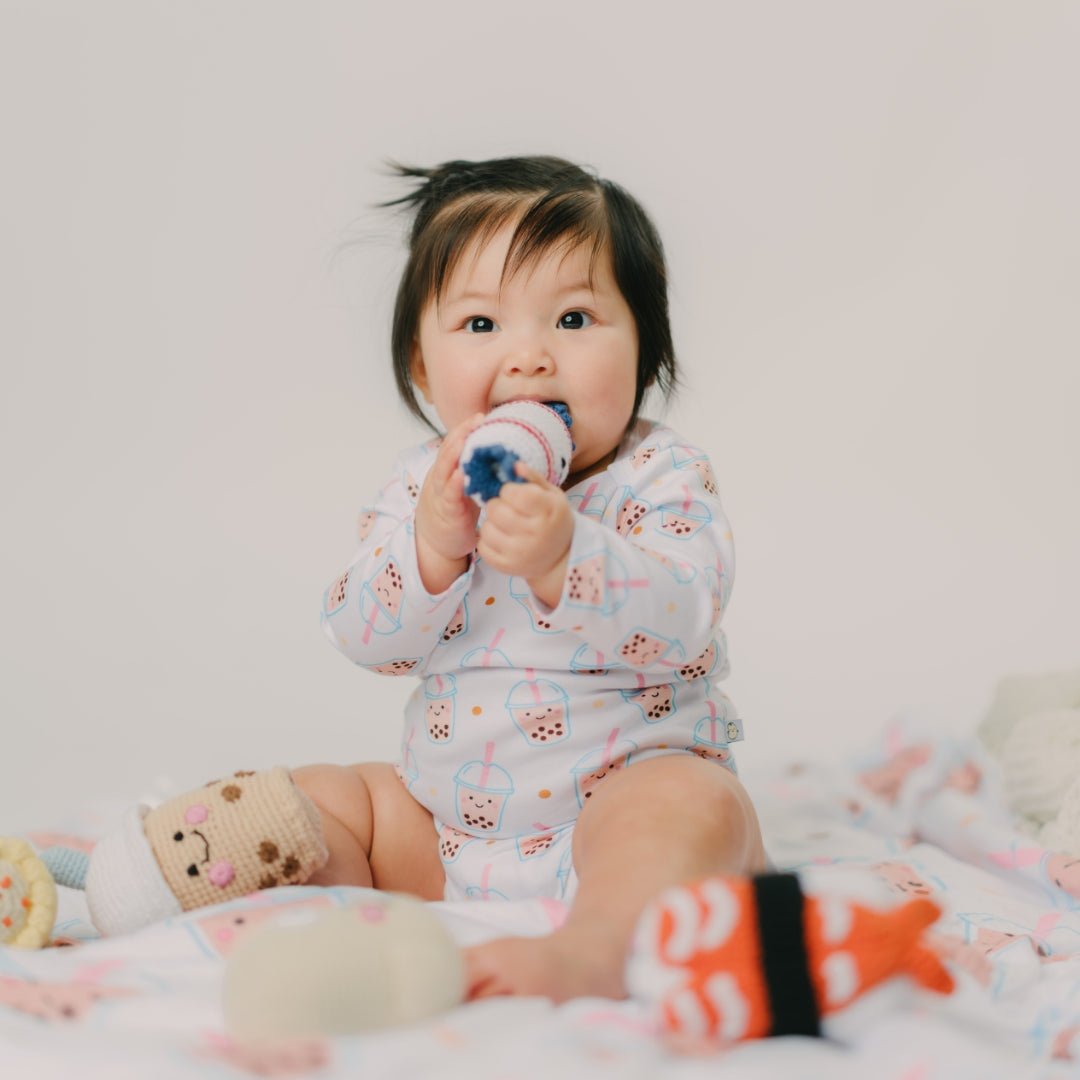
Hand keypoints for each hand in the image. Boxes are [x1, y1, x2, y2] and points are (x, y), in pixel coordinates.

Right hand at [414, 414, 483, 592]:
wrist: (439, 542)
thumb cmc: (456, 512)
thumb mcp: (467, 487)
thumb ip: (477, 471)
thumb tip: (500, 454)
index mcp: (447, 469)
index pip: (455, 443)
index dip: (465, 429)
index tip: (481, 416)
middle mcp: (441, 477)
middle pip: (448, 450)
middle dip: (462, 433)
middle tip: (477, 419)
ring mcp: (441, 493)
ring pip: (445, 468)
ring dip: (455, 453)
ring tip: (466, 438)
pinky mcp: (446, 510)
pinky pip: (448, 494)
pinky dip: (454, 483)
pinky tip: (461, 474)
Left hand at [477, 464, 572, 607]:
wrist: (559, 559)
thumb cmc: (553, 520)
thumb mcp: (552, 495)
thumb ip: (533, 478)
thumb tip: (513, 465)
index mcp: (548, 511)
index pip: (514, 493)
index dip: (509, 490)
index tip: (514, 493)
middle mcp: (535, 534)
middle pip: (496, 509)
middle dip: (498, 504)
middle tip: (508, 508)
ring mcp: (519, 553)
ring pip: (486, 527)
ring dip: (492, 522)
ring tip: (505, 524)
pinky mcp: (506, 567)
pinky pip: (482, 546)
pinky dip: (488, 540)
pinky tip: (502, 538)